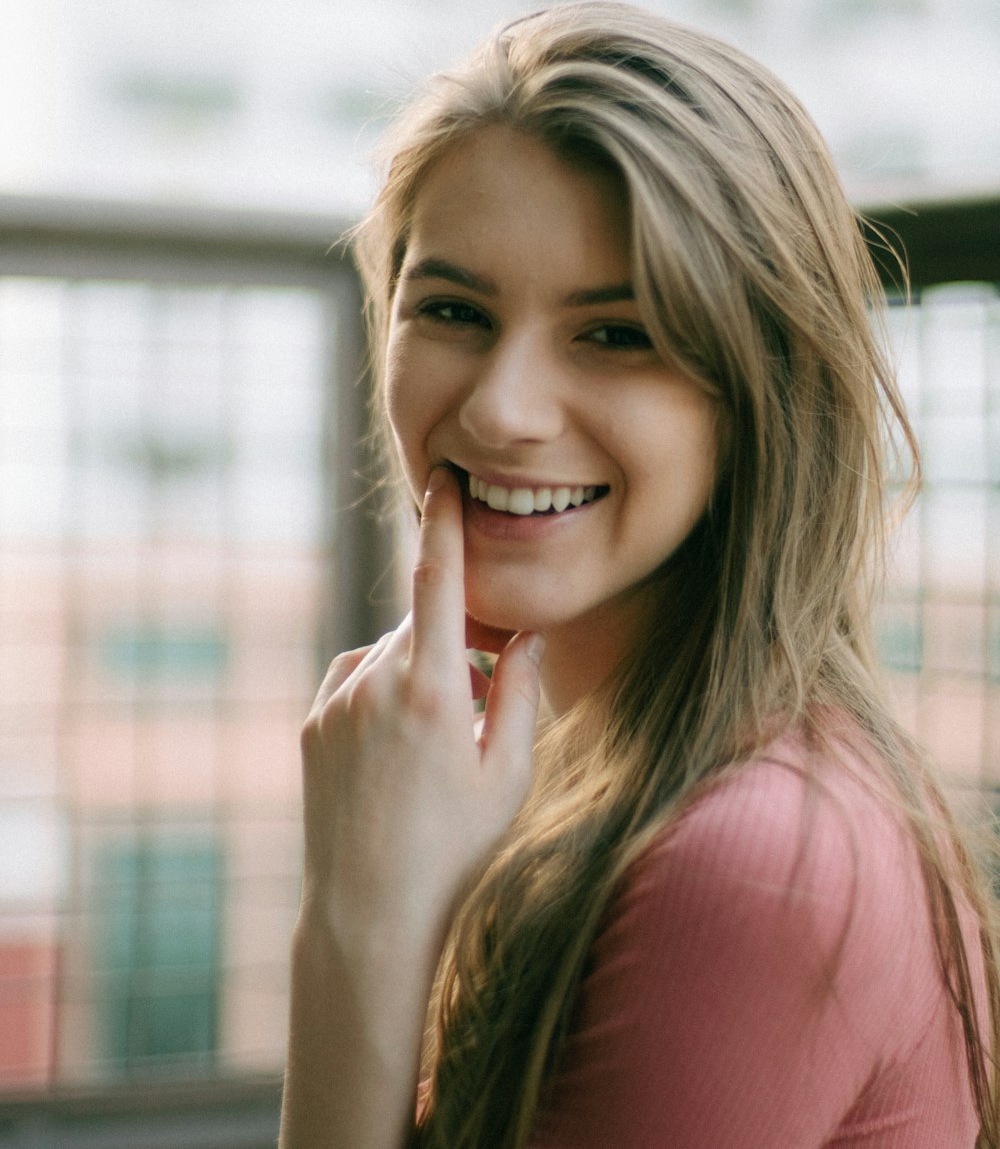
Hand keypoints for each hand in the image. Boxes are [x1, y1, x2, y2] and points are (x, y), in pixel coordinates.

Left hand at [298, 465, 543, 950]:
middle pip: (423, 624)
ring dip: (418, 673)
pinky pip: (356, 680)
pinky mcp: (312, 721)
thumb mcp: (508, 775)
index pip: (440, 584)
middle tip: (476, 705)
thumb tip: (526, 633)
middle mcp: (377, 683)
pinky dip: (381, 692)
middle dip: (454, 642)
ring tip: (431, 750)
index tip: (444, 477)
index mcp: (435, 691)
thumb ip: (522, 693)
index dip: (445, 524)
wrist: (366, 911)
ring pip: (390, 654)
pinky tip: (395, 749)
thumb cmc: (455, 848)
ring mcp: (337, 701)